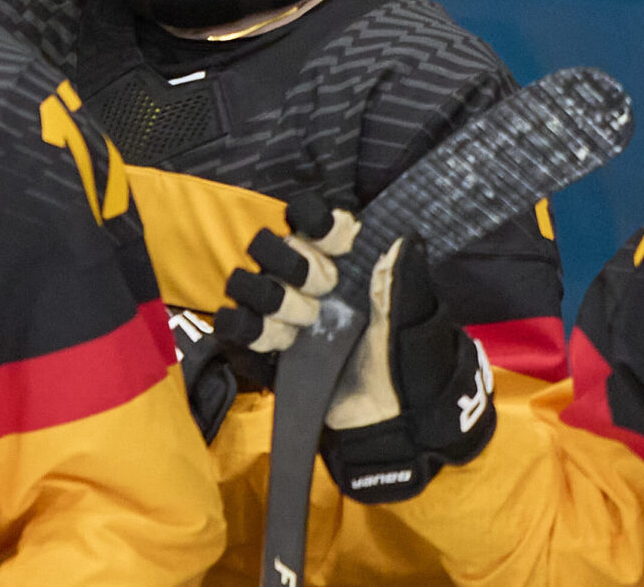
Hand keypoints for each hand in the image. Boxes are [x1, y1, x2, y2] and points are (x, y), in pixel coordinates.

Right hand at [212, 196, 494, 502]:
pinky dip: (247, 326)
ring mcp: (281, 314)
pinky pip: (232, 324)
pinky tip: (277, 340)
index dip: (315, 219)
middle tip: (324, 288)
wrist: (395, 424)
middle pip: (271, 244)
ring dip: (272, 296)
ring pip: (246, 280)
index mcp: (341, 265)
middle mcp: (304, 283)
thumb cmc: (407, 365)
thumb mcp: (411, 324)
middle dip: (295, 262)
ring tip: (304, 321)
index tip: (336, 235)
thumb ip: (401, 283)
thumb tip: (400, 240)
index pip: (313, 221)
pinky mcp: (263, 349)